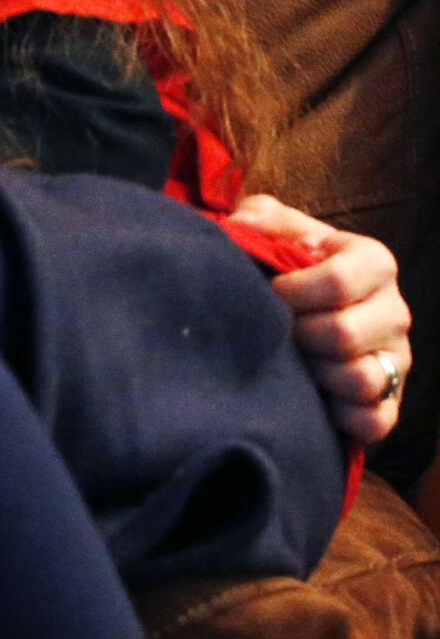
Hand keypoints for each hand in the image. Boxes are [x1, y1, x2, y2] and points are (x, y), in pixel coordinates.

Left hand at [231, 193, 410, 445]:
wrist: (303, 313)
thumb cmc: (287, 267)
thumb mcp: (274, 230)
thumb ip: (259, 218)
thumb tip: (240, 224)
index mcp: (373, 263)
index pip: (338, 281)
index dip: (291, 293)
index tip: (268, 294)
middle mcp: (395, 311)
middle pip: (343, 334)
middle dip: (295, 336)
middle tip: (274, 334)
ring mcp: (397, 359)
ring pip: (360, 380)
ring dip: (313, 376)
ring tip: (291, 363)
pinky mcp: (391, 401)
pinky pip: (373, 420)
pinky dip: (338, 417)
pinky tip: (313, 401)